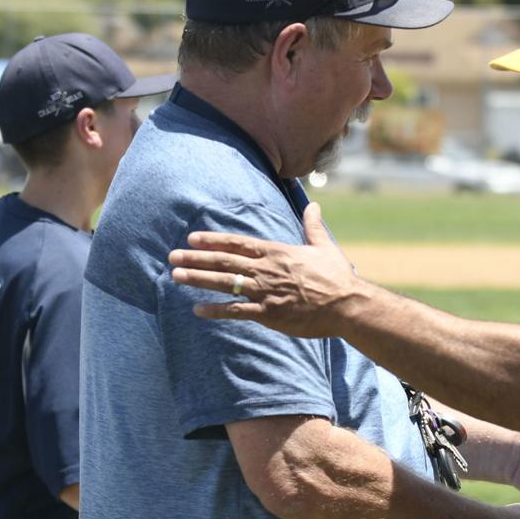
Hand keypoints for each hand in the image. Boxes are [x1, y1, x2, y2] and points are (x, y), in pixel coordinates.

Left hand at [168, 202, 356, 337]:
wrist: (347, 304)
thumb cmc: (337, 276)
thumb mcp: (324, 246)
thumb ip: (312, 226)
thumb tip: (314, 204)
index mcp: (276, 252)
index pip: (237, 243)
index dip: (213, 240)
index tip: (192, 238)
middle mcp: (266, 269)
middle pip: (224, 261)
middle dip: (196, 258)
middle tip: (172, 256)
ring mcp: (266, 292)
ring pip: (225, 283)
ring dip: (198, 279)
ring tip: (176, 277)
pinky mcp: (269, 314)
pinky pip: (237, 311)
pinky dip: (216, 310)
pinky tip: (198, 310)